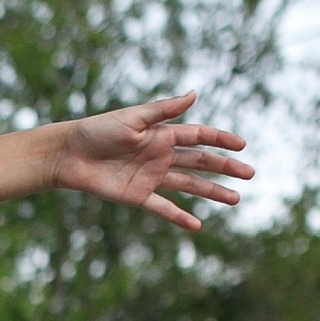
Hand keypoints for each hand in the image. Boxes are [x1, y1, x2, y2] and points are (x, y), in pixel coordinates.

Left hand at [52, 92, 251, 232]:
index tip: (242, 145)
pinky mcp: (137, 196)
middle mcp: (161, 156)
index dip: (221, 140)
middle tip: (250, 175)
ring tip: (235, 200)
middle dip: (226, 168)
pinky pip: (163, 209)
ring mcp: (151, 177)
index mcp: (163, 134)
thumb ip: (164, 110)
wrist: (69, 154)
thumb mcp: (133, 117)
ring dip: (212, 193)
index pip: (200, 136)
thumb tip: (195, 94)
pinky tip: (197, 226)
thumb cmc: (97, 130)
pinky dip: (180, 217)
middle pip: (201, 163)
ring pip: (189, 186)